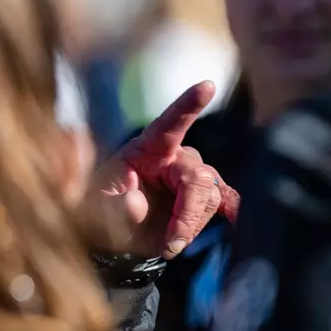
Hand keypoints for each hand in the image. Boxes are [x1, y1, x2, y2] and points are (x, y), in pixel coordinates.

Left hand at [90, 82, 240, 258]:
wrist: (115, 238)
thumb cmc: (100, 213)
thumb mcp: (94, 209)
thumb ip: (111, 206)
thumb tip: (134, 202)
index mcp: (145, 149)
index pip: (168, 124)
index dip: (187, 105)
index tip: (206, 86)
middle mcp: (174, 157)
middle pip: (197, 177)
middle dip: (187, 213)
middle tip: (170, 244)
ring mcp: (192, 175)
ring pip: (211, 195)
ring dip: (192, 225)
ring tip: (168, 245)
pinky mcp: (205, 196)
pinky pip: (227, 200)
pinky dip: (233, 212)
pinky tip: (237, 221)